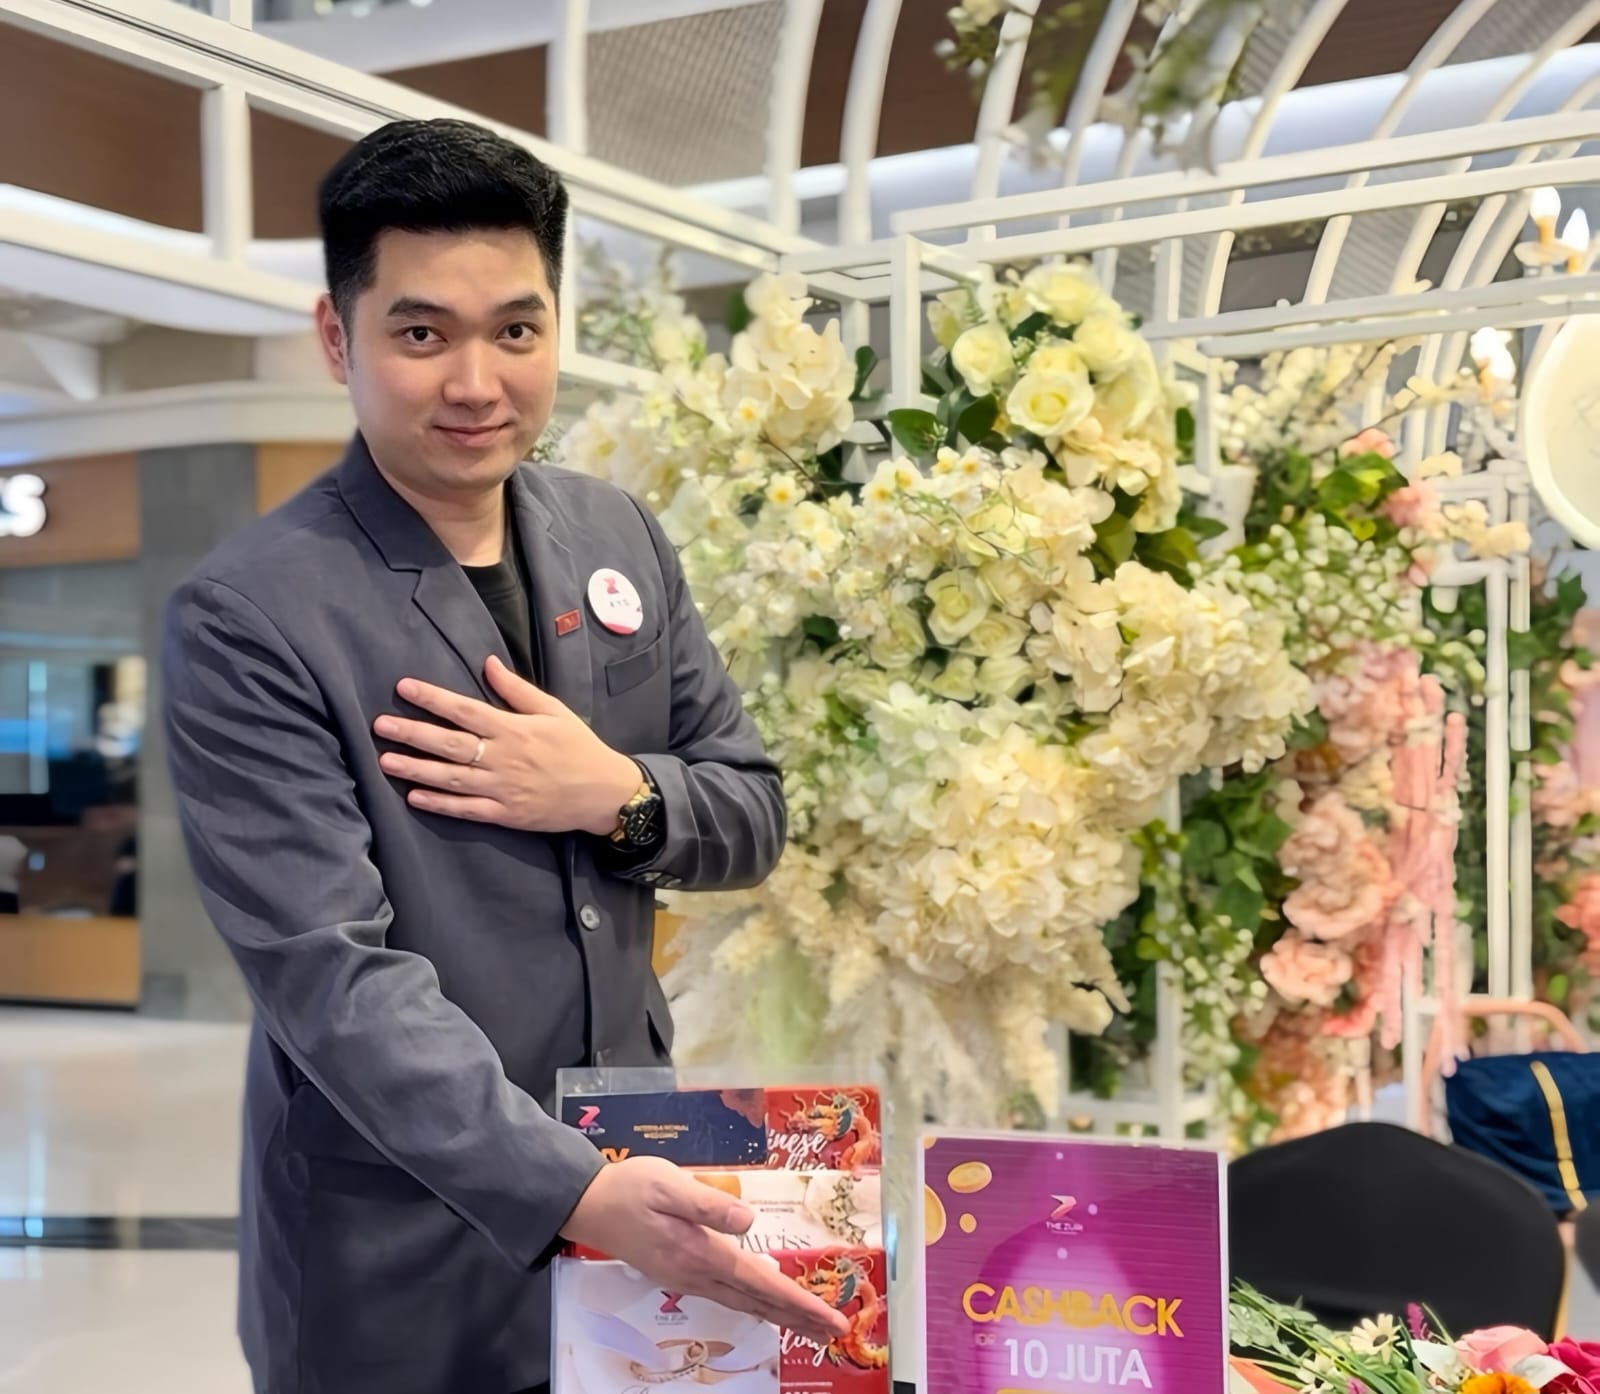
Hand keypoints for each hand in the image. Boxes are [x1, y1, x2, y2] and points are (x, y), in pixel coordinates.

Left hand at [374, 656, 640, 834]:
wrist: (605, 792)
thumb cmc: (578, 747)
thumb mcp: (553, 710)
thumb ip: (517, 689)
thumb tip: (488, 663)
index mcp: (513, 729)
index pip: (464, 710)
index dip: (432, 698)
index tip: (404, 688)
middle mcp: (503, 758)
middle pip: (449, 744)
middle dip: (412, 733)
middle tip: (380, 726)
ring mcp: (503, 789)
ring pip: (451, 778)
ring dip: (416, 769)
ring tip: (385, 761)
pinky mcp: (506, 815)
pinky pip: (467, 810)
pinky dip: (440, 804)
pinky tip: (414, 797)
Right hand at [560, 1156, 848, 1343]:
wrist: (587, 1205)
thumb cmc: (629, 1189)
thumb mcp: (668, 1185)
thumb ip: (709, 1203)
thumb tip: (749, 1222)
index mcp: (700, 1253)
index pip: (761, 1283)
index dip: (798, 1302)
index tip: (830, 1318)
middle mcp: (696, 1274)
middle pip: (757, 1302)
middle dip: (798, 1318)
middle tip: (834, 1331)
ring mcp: (686, 1277)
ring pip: (742, 1303)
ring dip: (778, 1314)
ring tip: (808, 1325)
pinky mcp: (678, 1271)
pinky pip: (726, 1296)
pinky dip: (754, 1304)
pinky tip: (762, 1304)